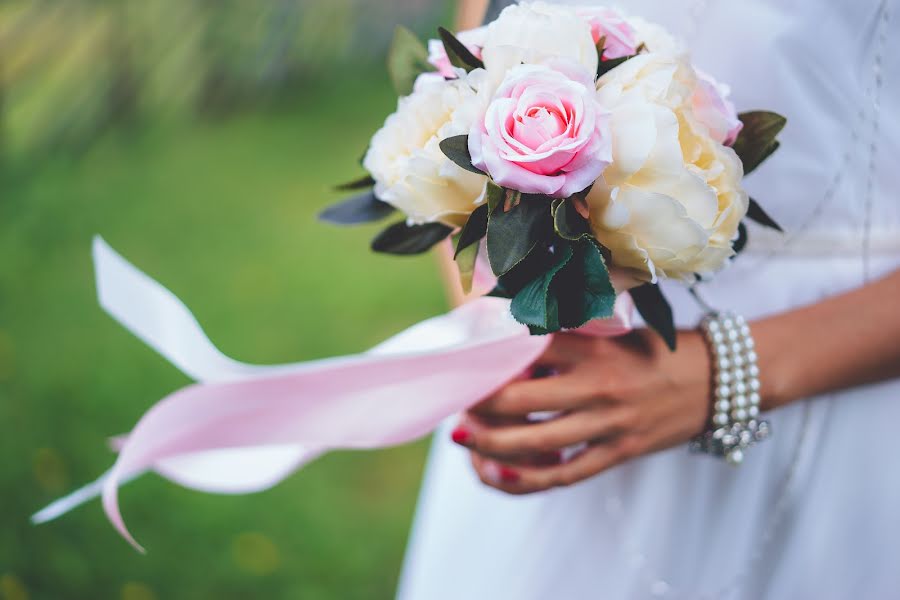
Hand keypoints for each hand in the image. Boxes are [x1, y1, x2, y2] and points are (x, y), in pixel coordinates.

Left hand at [451, 329, 711, 493]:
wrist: (719, 379)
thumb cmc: (660, 348)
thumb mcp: (616, 329)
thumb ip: (570, 332)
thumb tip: (514, 329)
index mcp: (596, 346)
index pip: (528, 348)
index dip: (490, 356)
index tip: (463, 359)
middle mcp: (599, 384)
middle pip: (521, 398)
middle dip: (479, 403)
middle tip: (457, 400)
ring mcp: (610, 423)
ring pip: (537, 441)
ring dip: (492, 443)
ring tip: (464, 437)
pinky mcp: (621, 452)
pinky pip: (567, 474)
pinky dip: (530, 478)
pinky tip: (500, 473)